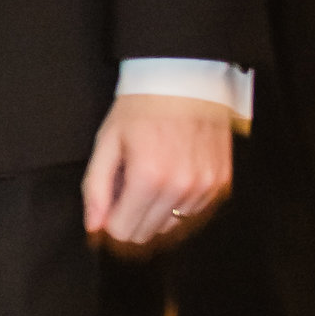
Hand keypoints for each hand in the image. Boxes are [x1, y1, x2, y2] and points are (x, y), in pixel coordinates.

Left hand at [82, 93, 233, 253]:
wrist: (184, 82)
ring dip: (156, 211)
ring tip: (151, 178)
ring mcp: (204, 187)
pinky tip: (171, 178)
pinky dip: (178, 203)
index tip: (109, 203)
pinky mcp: (220, 184)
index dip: (110, 219)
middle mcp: (180, 188)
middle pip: (146, 233)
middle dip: (131, 217)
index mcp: (148, 178)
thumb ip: (96, 188)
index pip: (123, 231)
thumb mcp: (107, 142)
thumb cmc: (141, 108)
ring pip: (170, 226)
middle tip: (128, 186)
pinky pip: (193, 213)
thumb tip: (94, 227)